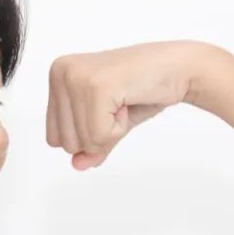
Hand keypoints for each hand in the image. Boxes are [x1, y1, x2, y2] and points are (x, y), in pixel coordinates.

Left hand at [46, 40, 207, 169]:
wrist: (180, 69)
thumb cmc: (144, 90)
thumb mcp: (108, 123)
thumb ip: (89, 145)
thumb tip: (76, 165)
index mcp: (57, 76)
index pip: (53, 137)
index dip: (87, 135)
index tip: (108, 108)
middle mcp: (61, 72)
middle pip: (66, 142)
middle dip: (99, 134)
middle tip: (119, 104)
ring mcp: (76, 77)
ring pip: (82, 141)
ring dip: (111, 130)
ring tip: (123, 101)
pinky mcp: (96, 86)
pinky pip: (99, 135)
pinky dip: (120, 128)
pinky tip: (128, 101)